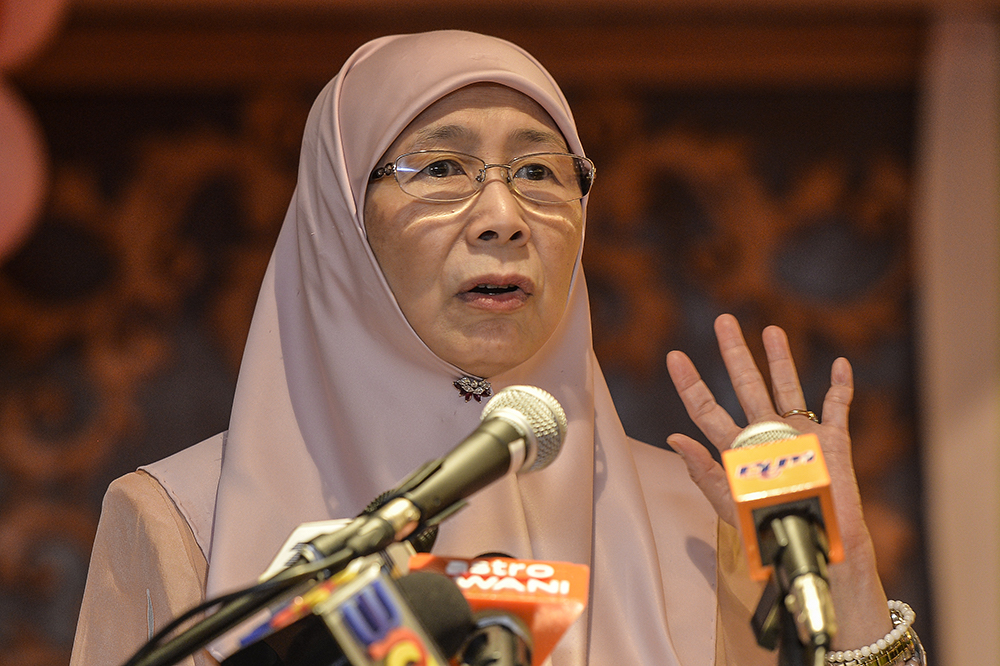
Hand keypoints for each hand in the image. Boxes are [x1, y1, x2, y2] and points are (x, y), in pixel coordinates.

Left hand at [665, 313, 891, 648]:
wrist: (817, 550)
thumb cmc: (770, 532)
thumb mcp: (730, 502)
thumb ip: (703, 469)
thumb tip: (673, 437)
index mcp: (736, 448)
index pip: (706, 408)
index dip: (690, 383)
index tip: (675, 356)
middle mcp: (765, 435)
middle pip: (746, 385)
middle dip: (735, 352)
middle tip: (723, 321)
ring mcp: (799, 435)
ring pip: (787, 387)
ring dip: (781, 359)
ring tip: (771, 330)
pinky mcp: (832, 442)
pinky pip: (837, 407)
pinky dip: (840, 386)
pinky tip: (838, 364)